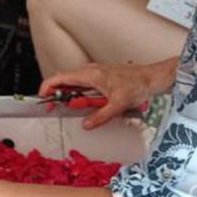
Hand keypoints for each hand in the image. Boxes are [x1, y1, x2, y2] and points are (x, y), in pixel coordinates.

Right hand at [40, 61, 169, 128]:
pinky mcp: (101, 77)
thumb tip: (86, 125)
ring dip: (70, 96)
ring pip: (74, 83)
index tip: (43, 99)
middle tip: (54, 108)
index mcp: (90, 74)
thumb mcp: (118, 104)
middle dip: (57, 94)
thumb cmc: (138, 85)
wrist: (153, 77)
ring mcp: (95, 73)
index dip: (47, 87)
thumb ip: (100, 116)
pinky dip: (80, 94)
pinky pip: (84, 84)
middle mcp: (90, 71)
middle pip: (64, 80)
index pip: (59, 77)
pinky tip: (87, 104)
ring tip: (71, 108)